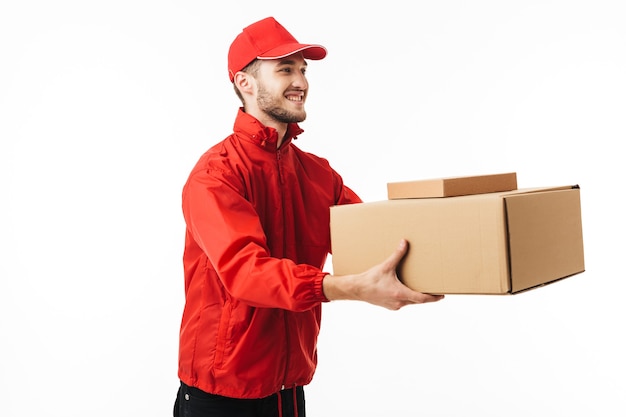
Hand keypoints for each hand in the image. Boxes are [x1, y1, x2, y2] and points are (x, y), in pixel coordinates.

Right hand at [323, 239, 444, 309]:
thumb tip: (404, 243)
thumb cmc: (370, 279)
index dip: (433, 298)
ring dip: (416, 297)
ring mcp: (394, 306)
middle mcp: (399, 302)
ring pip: (410, 302)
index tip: (441, 296)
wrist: (356, 289)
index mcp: (400, 293)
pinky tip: (404, 290)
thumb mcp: (385, 266)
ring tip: (421, 289)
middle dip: (426, 297)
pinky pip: (402, 303)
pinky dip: (406, 298)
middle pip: (418, 301)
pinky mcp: (389, 306)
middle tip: (435, 291)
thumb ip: (397, 255)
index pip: (422, 298)